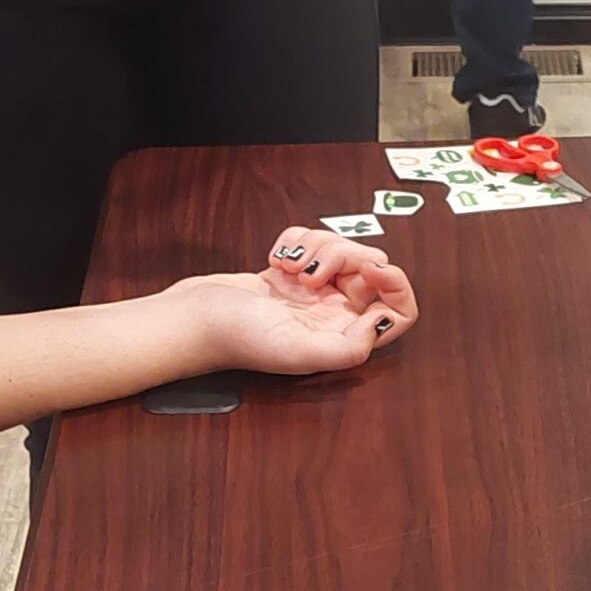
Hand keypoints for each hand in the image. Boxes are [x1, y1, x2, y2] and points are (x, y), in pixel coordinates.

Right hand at [178, 226, 417, 376]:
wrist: (191, 318)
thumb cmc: (237, 337)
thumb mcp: (298, 350)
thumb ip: (349, 348)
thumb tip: (382, 320)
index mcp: (343, 337)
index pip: (398, 311)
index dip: (394, 283)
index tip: (367, 268)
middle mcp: (332, 316)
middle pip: (370, 269)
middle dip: (344, 255)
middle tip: (311, 270)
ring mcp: (311, 292)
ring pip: (341, 248)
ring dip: (317, 246)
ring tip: (288, 267)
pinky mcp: (289, 272)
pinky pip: (311, 240)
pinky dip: (296, 240)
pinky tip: (276, 260)